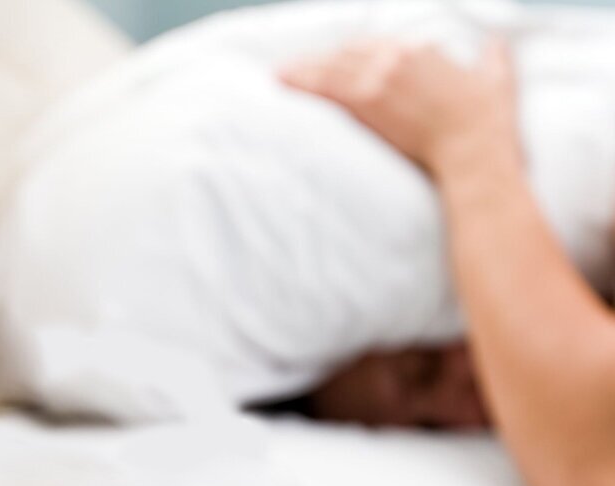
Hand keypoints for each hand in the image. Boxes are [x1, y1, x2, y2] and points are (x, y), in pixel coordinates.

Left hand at [279, 40, 519, 177]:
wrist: (474, 149)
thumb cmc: (487, 124)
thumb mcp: (497, 79)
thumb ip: (494, 58)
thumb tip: (498, 44)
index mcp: (421, 50)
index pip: (373, 45)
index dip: (348, 53)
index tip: (331, 60)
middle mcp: (398, 56)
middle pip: (346, 52)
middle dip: (318, 60)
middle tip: (293, 67)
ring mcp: (380, 77)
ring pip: (331, 66)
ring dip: (302, 70)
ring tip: (278, 75)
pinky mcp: (368, 100)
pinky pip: (326, 87)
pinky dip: (302, 82)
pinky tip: (283, 82)